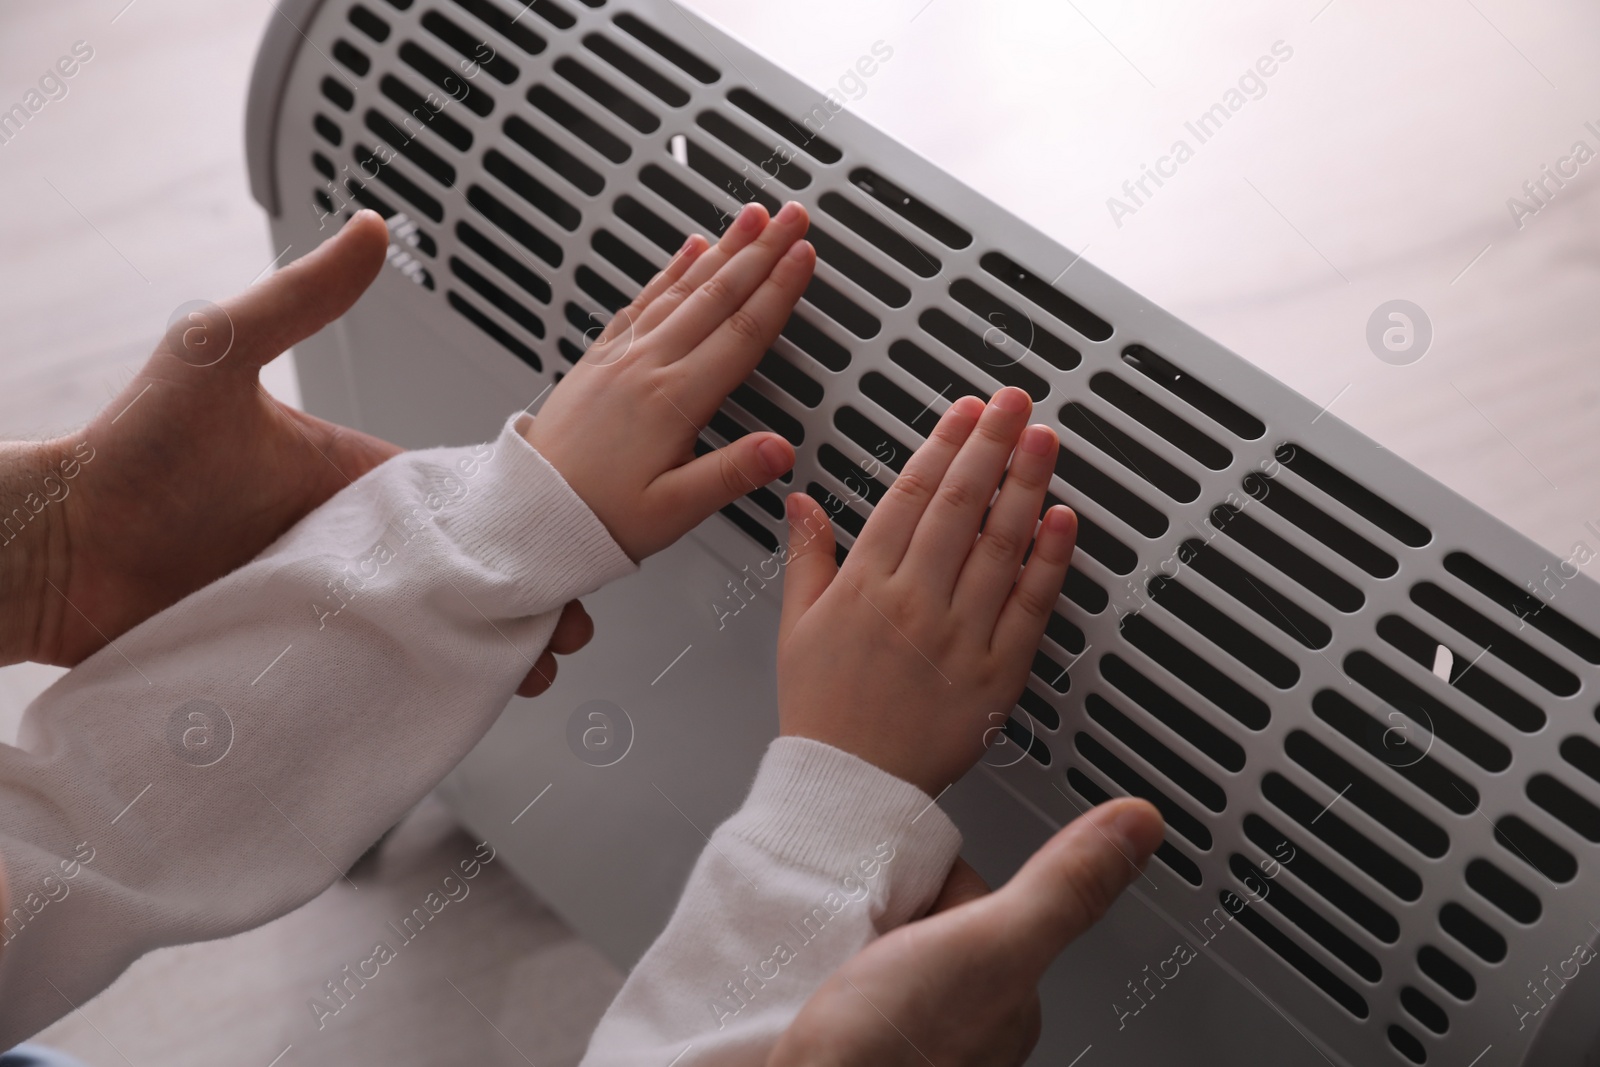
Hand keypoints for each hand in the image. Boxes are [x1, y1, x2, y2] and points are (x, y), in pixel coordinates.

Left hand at [1, 210, 586, 693]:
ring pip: (431, 633)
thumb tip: (372, 229)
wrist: (56, 553)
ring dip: (483, 652)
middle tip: (564, 628)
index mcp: (356, 480)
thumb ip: (297, 298)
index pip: (462, 502)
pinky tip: (456, 705)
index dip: (518, 525)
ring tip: (526, 674)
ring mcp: (332, 607)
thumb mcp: (217, 356)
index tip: (562, 544)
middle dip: (520, 600)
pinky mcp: (302, 660)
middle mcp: (353, 546)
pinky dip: (421, 690)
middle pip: (461, 577)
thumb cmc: (129, 451)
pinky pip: (376, 678)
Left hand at [523, 201, 815, 560]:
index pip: (741, 332)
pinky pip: (644, 299)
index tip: (804, 257)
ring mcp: (621, 357)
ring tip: (751, 217)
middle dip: (761, 251)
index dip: (779, 290)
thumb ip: (730, 475)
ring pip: (682, 287)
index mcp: (672, 401)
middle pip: (717, 295)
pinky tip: (689, 250)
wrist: (528, 513)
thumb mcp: (675, 510)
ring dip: (723, 248)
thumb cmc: (599, 518)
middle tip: (793, 217)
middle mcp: (646, 368)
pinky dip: (672, 269)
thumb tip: (779, 450)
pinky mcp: (600, 359)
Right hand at [768, 798, 1164, 1066]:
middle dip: (889, 905)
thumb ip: (1059, 887)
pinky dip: (816, 966)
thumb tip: (1138, 824)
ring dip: (846, 936)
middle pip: (924, 917)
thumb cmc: (889, 1058)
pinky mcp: (847, 1038)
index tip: (916, 879)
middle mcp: (961, 1021)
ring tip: (830, 950)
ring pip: (875, 947)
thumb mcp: (988, 946)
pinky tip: (809, 975)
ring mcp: (903, 1033)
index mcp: (1008, 996)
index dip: (940, 875)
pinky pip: (832, 978)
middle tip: (863, 921)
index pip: (975, 894)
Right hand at [776, 388, 1077, 795]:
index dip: (944, 444)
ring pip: (1000, 545)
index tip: (967, 410)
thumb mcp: (796, 627)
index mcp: (865, 586)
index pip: (911, 494)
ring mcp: (959, 637)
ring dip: (1026, 485)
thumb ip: (807, 556)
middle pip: (960, 505)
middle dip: (992, 444)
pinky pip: (1030, 608)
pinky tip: (1063, 521)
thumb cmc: (824, 712)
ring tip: (1044, 440)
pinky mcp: (996, 675)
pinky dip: (1050, 561)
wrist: (851, 789)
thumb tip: (800, 502)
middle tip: (1016, 402)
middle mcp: (914, 603)